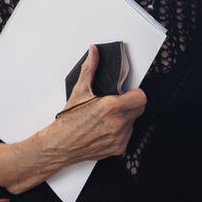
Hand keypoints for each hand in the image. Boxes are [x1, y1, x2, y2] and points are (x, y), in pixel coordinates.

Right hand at [45, 45, 146, 160]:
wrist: (60, 145)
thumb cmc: (68, 120)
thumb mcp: (79, 91)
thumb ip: (90, 69)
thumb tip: (93, 53)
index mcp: (110, 107)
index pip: (141, 97)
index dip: (135, 93)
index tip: (127, 93)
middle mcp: (117, 124)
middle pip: (140, 108)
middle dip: (131, 103)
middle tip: (117, 102)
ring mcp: (119, 137)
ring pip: (134, 121)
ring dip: (126, 117)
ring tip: (109, 116)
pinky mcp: (118, 148)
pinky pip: (128, 135)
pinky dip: (121, 130)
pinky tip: (107, 127)